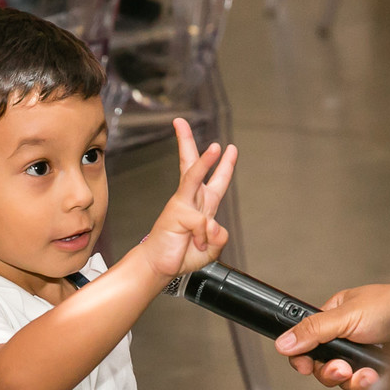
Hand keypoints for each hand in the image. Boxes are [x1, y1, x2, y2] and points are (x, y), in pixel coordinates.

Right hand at [137, 119, 235, 279]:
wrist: (160, 267)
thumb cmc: (181, 255)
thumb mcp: (211, 248)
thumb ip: (218, 236)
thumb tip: (213, 225)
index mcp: (203, 206)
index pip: (215, 180)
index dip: (224, 165)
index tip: (229, 148)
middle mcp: (192, 200)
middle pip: (192, 165)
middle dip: (187, 142)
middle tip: (181, 122)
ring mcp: (183, 204)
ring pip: (194, 176)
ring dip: (206, 160)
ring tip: (217, 147)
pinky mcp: (176, 211)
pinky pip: (200, 219)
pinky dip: (202, 234)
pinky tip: (197, 242)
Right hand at [274, 282, 389, 389]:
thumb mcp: (347, 315)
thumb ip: (314, 330)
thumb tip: (283, 342)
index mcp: (333, 319)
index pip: (306, 343)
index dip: (303, 358)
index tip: (305, 367)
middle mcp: (345, 338)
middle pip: (322, 367)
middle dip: (330, 372)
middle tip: (342, 369)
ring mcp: (361, 356)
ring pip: (341, 380)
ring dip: (350, 380)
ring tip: (365, 373)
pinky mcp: (376, 371)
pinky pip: (361, 387)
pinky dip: (367, 384)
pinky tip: (376, 375)